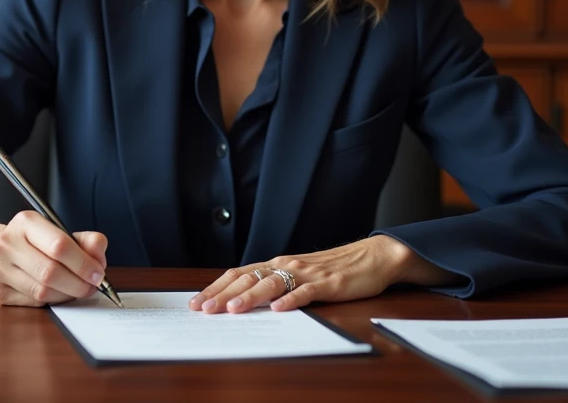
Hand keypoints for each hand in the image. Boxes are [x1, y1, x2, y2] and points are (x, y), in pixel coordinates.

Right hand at [0, 210, 108, 306]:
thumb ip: (87, 241)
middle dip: (78, 284)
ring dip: (67, 294)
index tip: (98, 274)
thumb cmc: (37, 241)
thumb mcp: (61, 232)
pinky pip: (34, 302)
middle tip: (92, 287)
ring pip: (42, 291)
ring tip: (78, 289)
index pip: (59, 245)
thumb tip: (98, 260)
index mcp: (25, 222)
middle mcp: (6, 244)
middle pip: (50, 272)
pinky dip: (53, 300)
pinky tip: (59, 292)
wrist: (3, 250)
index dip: (83, 264)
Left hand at [188, 235, 454, 313]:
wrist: (371, 258)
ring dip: (250, 297)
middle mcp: (287, 265)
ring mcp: (307, 274)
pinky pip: (306, 292)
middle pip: (249, 278)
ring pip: (272, 284)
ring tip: (232, 310)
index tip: (196, 301)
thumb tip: (242, 300)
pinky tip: (279, 309)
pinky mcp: (328, 283)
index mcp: (278, 263)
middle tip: (204, 309)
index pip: (239, 273)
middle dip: (224, 294)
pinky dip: (291, 300)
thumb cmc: (332, 269)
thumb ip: (274, 284)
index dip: (216, 287)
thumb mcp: (298, 275)